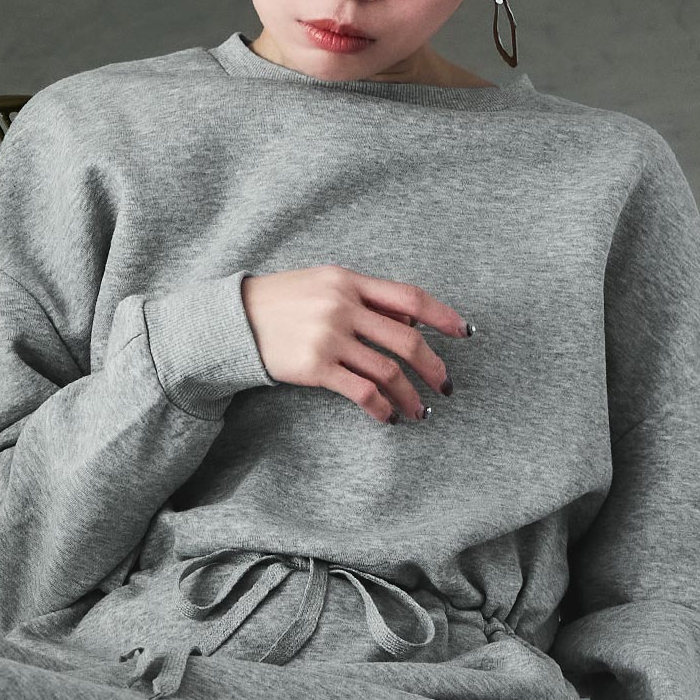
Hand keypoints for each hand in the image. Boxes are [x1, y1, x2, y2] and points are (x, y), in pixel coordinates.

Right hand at [240, 265, 472, 424]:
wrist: (235, 322)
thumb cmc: (282, 303)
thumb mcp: (324, 285)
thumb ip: (366, 299)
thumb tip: (409, 320)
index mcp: (350, 281)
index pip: (410, 297)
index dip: (442, 316)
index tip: (464, 334)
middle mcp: (343, 306)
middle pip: (405, 339)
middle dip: (433, 366)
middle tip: (445, 387)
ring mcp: (329, 337)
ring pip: (387, 370)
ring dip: (410, 396)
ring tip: (420, 412)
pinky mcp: (316, 367)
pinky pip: (362, 391)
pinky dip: (381, 407)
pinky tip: (388, 418)